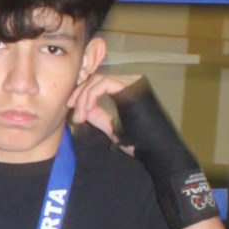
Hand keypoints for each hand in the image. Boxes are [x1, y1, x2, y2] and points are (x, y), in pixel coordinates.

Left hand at [75, 75, 217, 228]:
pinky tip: (87, 110)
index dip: (82, 93)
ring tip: (80, 115)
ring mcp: (133, 82)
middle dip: (79, 94)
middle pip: (96, 78)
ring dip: (83, 97)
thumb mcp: (111, 126)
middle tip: (72, 111)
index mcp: (127, 90)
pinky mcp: (132, 86)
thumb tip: (82, 108)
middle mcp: (131, 82)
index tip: (72, 109)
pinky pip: (103, 84)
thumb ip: (98, 114)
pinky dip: (90, 96)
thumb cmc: (138, 141)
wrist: (156, 150)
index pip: (98, 82)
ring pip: (97, 79)